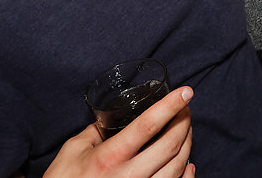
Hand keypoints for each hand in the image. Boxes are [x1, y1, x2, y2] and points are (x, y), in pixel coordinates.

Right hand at [44, 87, 195, 177]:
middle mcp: (128, 176)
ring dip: (187, 145)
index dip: (169, 106)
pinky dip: (187, 174)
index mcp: (109, 157)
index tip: (185, 92)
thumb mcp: (73, 151)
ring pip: (177, 167)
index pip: (147, 125)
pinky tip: (188, 163)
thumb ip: (94, 131)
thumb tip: (111, 118)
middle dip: (183, 122)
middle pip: (170, 145)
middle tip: (185, 109)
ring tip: (185, 131)